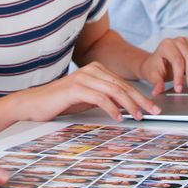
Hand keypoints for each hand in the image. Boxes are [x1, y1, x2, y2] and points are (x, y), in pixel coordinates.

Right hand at [14, 62, 160, 122]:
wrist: (34, 104)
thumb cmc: (60, 103)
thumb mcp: (87, 99)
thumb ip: (105, 98)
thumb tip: (127, 107)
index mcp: (96, 70)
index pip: (123, 83)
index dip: (140, 95)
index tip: (153, 107)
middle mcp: (91, 70)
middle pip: (122, 85)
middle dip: (141, 100)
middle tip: (154, 112)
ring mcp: (83, 77)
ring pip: (114, 90)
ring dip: (129, 105)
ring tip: (139, 116)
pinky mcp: (75, 88)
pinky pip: (99, 97)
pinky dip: (112, 107)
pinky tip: (119, 117)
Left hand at [138, 36, 187, 94]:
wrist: (156, 63)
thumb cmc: (154, 66)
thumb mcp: (152, 75)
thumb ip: (156, 83)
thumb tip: (158, 91)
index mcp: (167, 45)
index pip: (176, 60)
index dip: (179, 75)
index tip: (179, 88)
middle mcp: (178, 42)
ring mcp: (187, 45)